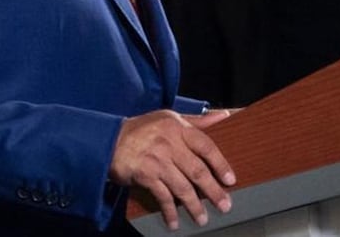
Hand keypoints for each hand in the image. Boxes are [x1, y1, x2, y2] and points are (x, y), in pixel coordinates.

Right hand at [109, 109, 235, 229]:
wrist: (109, 139)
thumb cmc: (142, 129)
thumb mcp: (170, 118)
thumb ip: (198, 120)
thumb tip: (226, 116)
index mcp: (178, 127)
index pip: (206, 146)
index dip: (220, 164)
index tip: (230, 180)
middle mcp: (168, 142)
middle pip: (197, 170)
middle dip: (213, 191)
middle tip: (224, 206)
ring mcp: (156, 159)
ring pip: (182, 186)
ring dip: (194, 206)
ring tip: (202, 218)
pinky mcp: (145, 174)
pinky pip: (162, 196)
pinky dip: (169, 211)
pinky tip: (174, 222)